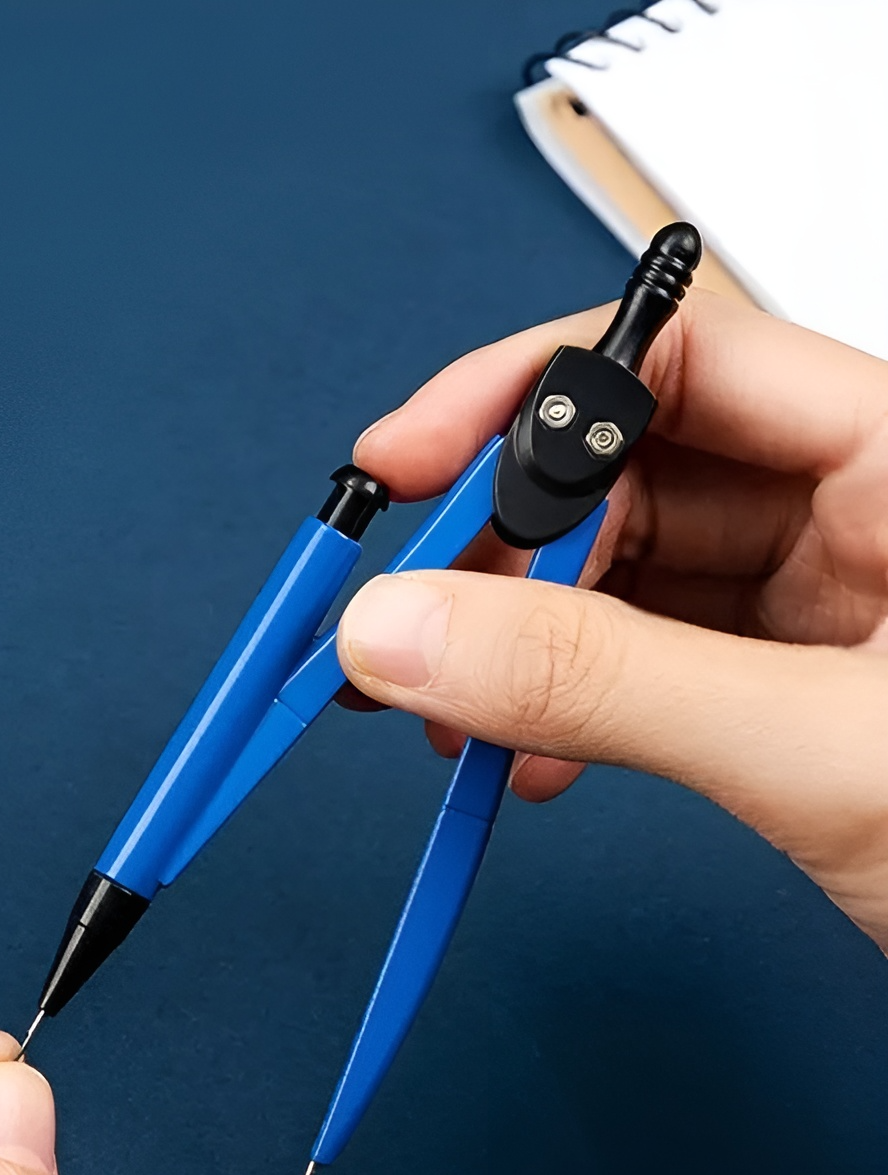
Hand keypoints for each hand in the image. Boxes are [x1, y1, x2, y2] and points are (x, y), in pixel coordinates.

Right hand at [339, 290, 887, 952]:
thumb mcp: (823, 754)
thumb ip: (602, 682)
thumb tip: (411, 630)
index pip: (678, 351)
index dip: (520, 394)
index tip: (400, 468)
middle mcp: (866, 502)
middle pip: (628, 463)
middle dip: (500, 544)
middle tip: (409, 621)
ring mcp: (831, 597)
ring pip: (622, 568)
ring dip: (518, 637)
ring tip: (455, 712)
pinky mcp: (797, 683)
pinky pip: (642, 658)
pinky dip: (567, 703)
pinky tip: (534, 756)